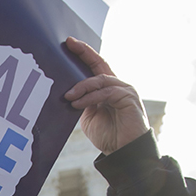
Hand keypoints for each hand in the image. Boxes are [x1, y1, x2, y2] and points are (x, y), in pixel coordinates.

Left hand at [63, 37, 149, 154]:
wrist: (125, 152)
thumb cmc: (109, 136)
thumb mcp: (89, 117)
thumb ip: (82, 103)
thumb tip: (68, 94)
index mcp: (108, 89)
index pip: (96, 66)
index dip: (84, 53)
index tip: (70, 43)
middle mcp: (118, 85)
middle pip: (100, 64)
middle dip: (84, 54)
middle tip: (69, 46)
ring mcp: (125, 90)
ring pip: (100, 80)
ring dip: (82, 87)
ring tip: (68, 96)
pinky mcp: (128, 98)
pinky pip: (106, 93)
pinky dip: (90, 97)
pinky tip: (77, 104)